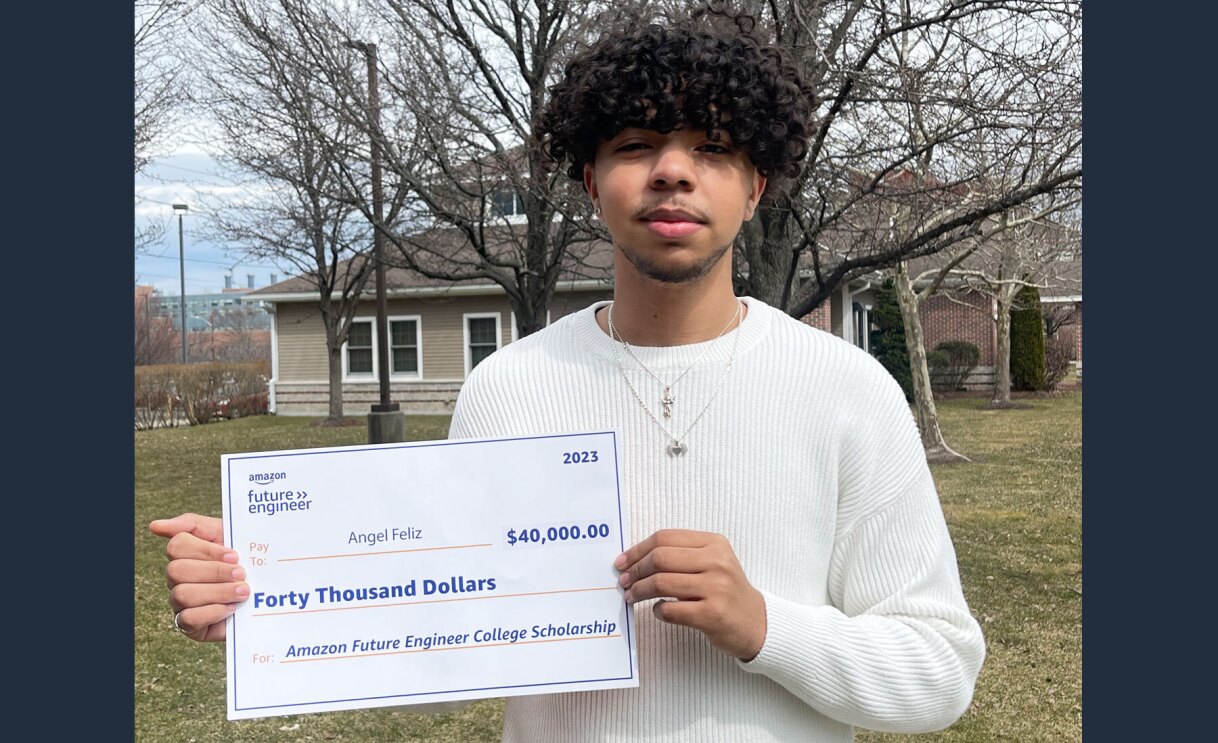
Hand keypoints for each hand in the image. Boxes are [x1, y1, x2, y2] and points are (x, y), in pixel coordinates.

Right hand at [149, 513, 247, 641]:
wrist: (268, 591)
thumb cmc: (245, 559)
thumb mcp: (227, 534)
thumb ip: (192, 524)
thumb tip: (154, 526)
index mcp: (186, 554)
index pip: (177, 545)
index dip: (206, 550)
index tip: (234, 555)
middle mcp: (178, 578)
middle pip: (177, 570)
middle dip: (214, 571)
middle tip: (241, 574)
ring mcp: (180, 602)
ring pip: (182, 594)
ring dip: (218, 592)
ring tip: (243, 591)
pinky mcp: (189, 626)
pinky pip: (188, 619)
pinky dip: (213, 612)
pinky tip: (232, 608)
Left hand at [615, 529, 766, 660]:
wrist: (756, 622)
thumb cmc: (725, 591)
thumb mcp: (712, 562)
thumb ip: (680, 555)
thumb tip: (634, 559)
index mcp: (714, 543)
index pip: (665, 538)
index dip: (638, 549)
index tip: (622, 562)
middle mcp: (717, 562)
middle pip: (660, 558)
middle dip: (635, 570)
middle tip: (624, 581)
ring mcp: (716, 588)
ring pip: (661, 583)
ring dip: (639, 591)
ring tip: (632, 596)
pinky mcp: (712, 615)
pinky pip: (670, 609)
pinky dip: (657, 610)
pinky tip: (658, 610)